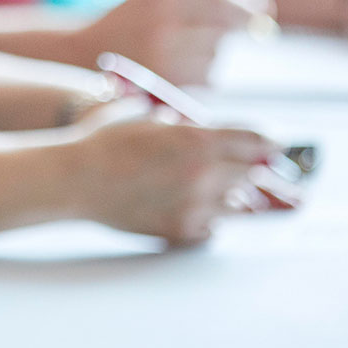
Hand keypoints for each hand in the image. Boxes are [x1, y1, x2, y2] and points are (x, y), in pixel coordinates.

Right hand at [72, 115, 284, 243]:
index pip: (254, 141)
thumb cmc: (102, 142)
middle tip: (261, 172)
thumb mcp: (143, 117)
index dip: (269, 143)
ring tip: (231, 194)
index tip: (275, 147)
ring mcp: (194, 206)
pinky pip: (214, 229)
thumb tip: (189, 124)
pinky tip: (201, 213)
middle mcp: (204, 174)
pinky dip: (212, 221)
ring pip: (240, 206)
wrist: (73, 179)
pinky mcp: (180, 231)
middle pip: (254, 175)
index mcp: (197, 139)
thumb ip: (175, 122)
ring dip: (236, 198)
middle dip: (257, 171)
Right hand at [81, 0, 258, 85]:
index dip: (245, 3)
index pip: (218, 2)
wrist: (80, 56)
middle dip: (228, 28)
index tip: (263, 6)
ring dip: (209, 50)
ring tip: (177, 48)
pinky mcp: (168, 89)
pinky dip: (200, 72)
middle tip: (220, 27)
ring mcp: (167, 64)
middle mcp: (166, 34)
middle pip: (222, 31)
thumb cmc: (122, 21)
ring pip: (215, 56)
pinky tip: (174, 67)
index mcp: (161, 4)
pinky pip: (205, 79)